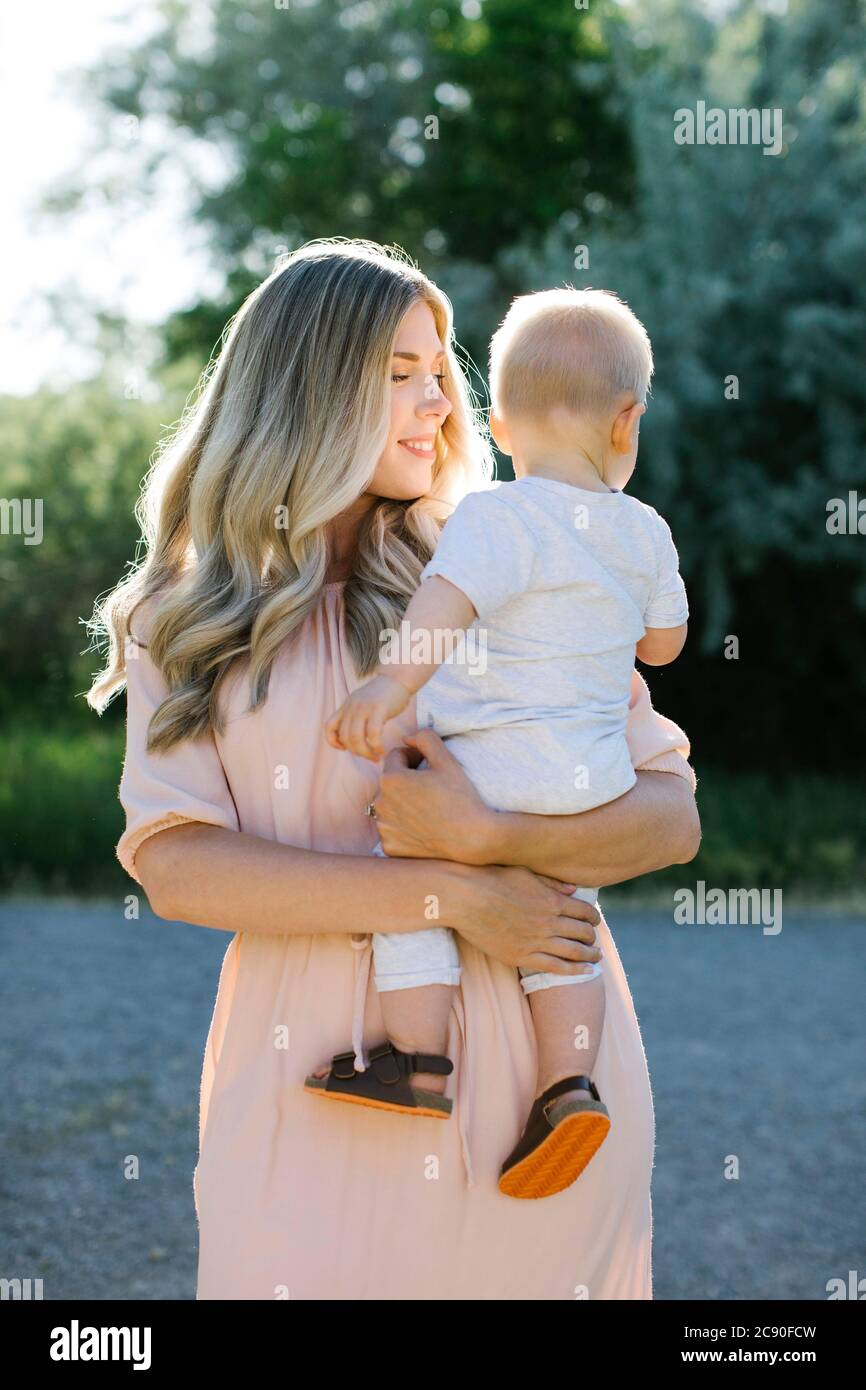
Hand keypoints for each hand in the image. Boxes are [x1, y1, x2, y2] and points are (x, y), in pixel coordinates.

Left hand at [325, 675, 410, 760]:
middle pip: (345, 737)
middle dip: (357, 752)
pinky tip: (382, 750)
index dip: (333, 742)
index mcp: (346, 706)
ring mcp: (364, 707)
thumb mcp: (362, 703)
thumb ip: (356, 718)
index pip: (329, 727)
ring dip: (366, 753)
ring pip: (356, 738)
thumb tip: (354, 739)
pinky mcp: (378, 708)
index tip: (345, 748)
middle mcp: (352, 707)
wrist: (398, 678)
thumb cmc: (383, 695)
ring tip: (376, 756)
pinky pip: (373, 734)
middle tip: (369, 757)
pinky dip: (376, 746)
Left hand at [370, 727, 497, 862]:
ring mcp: (384, 828)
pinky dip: (403, 828)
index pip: (396, 757)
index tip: (430, 766)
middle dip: (406, 781)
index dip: (414, 757)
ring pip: (389, 806)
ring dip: (402, 804)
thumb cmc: (460, 798)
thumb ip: (425, 739)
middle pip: (391, 782)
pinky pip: (392, 830)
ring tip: (427, 808)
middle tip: (431, 788)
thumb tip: (407, 738)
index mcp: (390, 779)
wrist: (472, 838)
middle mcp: (380, 804)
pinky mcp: (389, 847)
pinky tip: (423, 827)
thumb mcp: (446, 760)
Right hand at [443, 861, 602, 975]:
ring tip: (595, 958)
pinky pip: (555, 967)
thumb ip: (551, 883)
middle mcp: (549, 922)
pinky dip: (574, 970)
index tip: (595, 922)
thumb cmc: (492, 878)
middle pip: (583, 933)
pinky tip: (585, 972)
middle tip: (594, 941)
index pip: (585, 911)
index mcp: (552, 900)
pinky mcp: (522, 956)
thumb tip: (573, 889)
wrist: (465, 897)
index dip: (594, 918)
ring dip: (589, 956)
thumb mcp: (525, 873)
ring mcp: (536, 941)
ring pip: (574, 952)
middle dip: (592, 938)